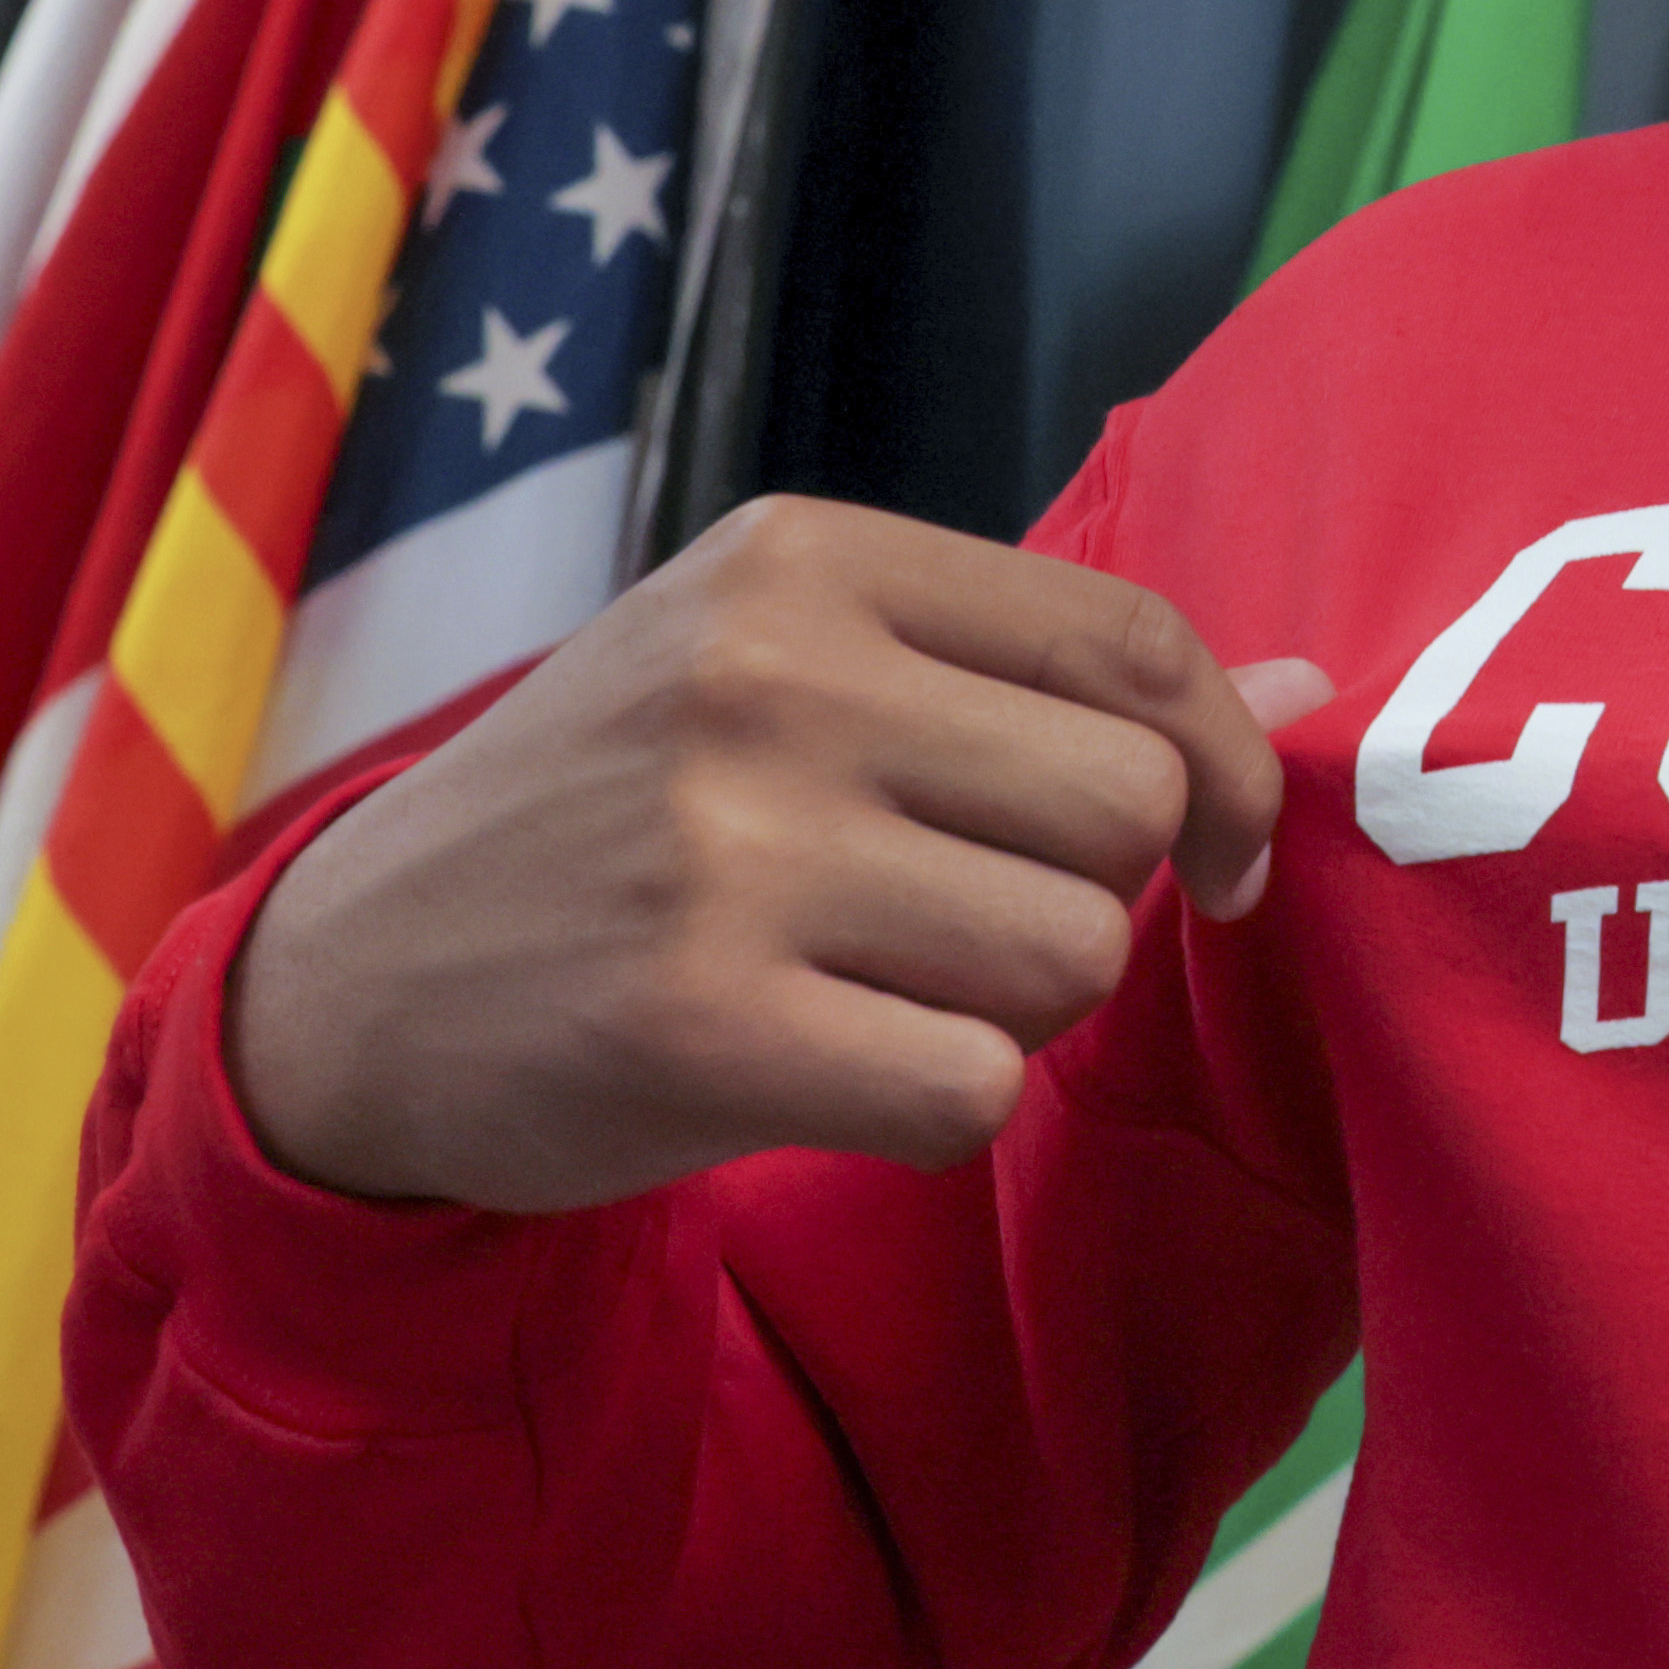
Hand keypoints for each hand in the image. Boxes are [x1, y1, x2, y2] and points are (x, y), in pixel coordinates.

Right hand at [228, 497, 1330, 1214]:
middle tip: (972, 924)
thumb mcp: (799, 677)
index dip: (1231, 766)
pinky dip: (942, 1106)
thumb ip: (1044, 675)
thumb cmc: (627, 818)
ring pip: (1074, 954)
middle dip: (1100, 895)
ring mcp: (724, 851)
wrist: (350, 992)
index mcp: (803, 562)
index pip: (1135, 645)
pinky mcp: (698, 1027)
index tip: (1221, 856)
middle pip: (1133, 809)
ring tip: (875, 986)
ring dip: (1016, 1006)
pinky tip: (832, 1073)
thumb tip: (1317, 686)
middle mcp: (766, 680)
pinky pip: (976, 1088)